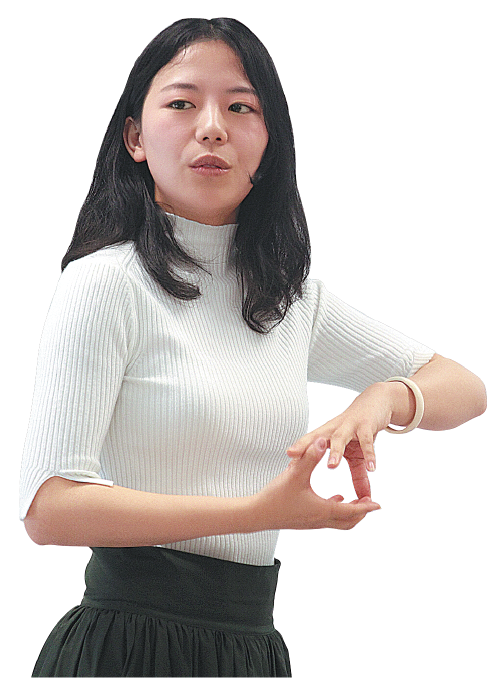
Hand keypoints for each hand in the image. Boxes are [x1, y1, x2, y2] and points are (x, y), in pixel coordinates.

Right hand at [253, 439, 380, 530]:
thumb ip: (311, 456)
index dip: (366, 506)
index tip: (379, 504)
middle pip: (349, 521)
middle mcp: (319, 519)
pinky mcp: (303, 520)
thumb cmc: (275, 497)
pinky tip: (334, 498)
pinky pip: (326, 517)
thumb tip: (324, 440)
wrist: (256, 515)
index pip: (352, 511)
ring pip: (338, 521)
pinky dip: (336, 509)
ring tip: (358, 500)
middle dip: (362, 512)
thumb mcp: (295, 473)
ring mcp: (311, 522)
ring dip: (350, 512)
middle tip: (371, 503)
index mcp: (322, 510)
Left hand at [287, 383, 395, 498]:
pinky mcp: (366, 425)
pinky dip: (369, 454)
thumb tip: (363, 499)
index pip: (309, 443)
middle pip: (317, 438)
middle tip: (295, 461)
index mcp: (327, 434)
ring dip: (336, 452)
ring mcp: (350, 425)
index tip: (286, 464)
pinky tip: (371, 468)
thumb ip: (358, 477)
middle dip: (306, 449)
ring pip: (340, 438)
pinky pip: (366, 441)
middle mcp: (334, 428)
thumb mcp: (357, 454)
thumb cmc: (358, 430)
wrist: (376, 403)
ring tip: (331, 467)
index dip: (298, 452)